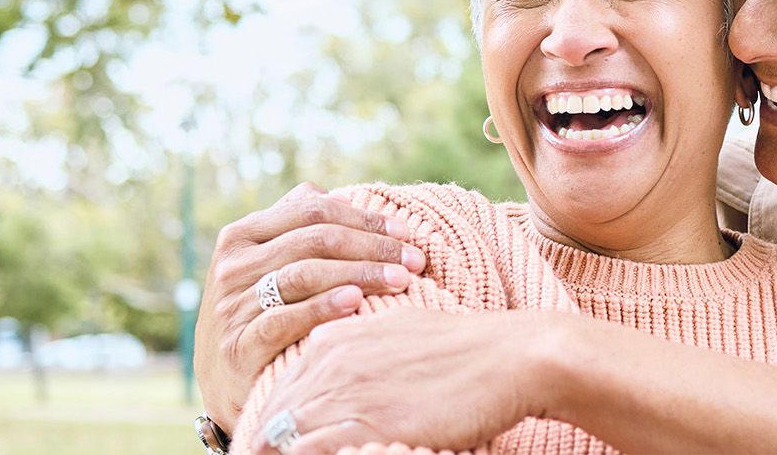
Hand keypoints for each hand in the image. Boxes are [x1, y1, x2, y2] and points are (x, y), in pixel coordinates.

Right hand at [195, 182, 426, 430]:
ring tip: (400, 280)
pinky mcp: (239, 345)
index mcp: (242, 234)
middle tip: (415, 261)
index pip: (313, 211)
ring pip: (304, 275)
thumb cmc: (261, 312)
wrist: (227, 380)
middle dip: (373, 247)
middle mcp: (233, 265)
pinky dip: (322, 307)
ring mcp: (232, 305)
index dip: (364, 219)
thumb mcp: (268, 264)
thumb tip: (340, 196)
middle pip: (315, 240)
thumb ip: (297, 226)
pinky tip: (355, 302)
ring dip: (360, 273)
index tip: (407, 234)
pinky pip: (284, 319)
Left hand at [248, 308, 566, 454]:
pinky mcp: (374, 423)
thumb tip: (333, 368)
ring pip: (286, 434)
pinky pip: (314, 449)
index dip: (272, 419)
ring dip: (278, 451)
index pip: (280, 386)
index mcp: (336, 338)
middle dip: (264, 441)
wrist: (513, 356)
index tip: (271, 443)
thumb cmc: (466, 347)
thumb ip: (357, 350)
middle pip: (274, 413)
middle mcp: (334, 362)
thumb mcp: (398, 333)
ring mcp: (352, 393)